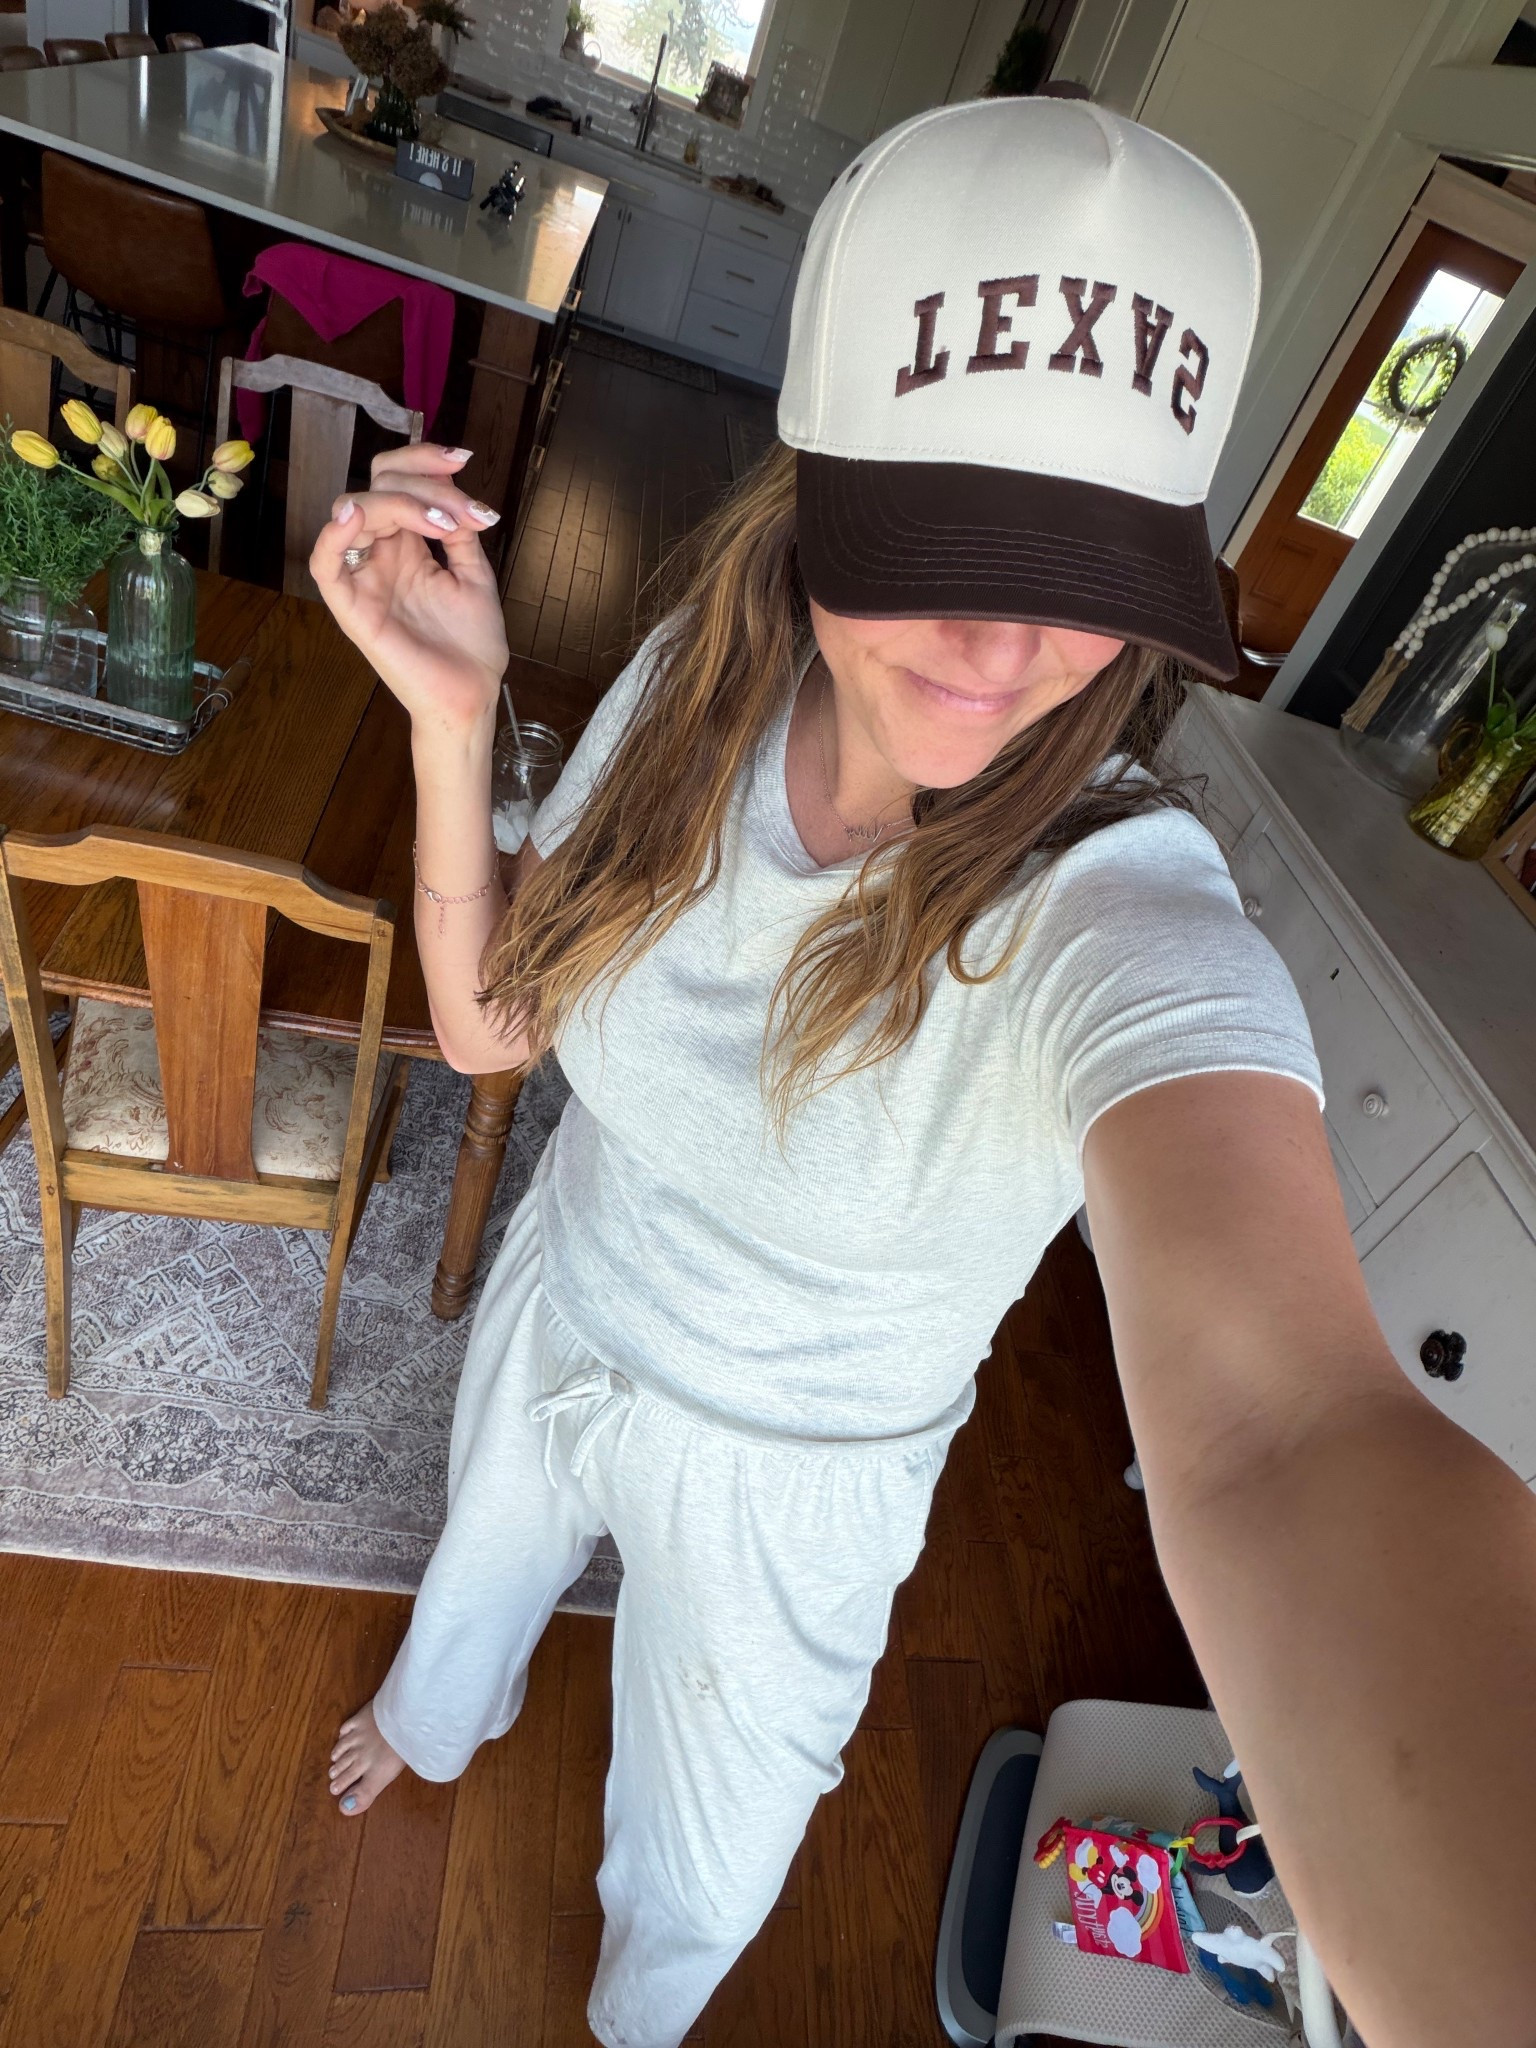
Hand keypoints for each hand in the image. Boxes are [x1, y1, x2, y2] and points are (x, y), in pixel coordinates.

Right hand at [310, 443, 509, 736]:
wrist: (470, 697)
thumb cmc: (471, 646)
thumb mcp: (474, 573)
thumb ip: (459, 529)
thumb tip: (453, 486)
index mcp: (407, 545)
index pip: (396, 480)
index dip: (425, 460)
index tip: (464, 458)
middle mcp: (381, 555)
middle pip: (378, 485)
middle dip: (424, 482)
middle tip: (465, 511)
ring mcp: (364, 579)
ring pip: (355, 510)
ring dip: (401, 502)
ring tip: (444, 524)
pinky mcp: (352, 609)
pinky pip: (325, 565)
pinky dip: (334, 535)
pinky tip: (359, 516)